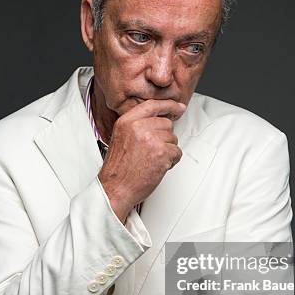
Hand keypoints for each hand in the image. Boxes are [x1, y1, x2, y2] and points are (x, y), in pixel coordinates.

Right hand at [98, 99, 185, 221]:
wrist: (116, 189)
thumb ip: (137, 126)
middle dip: (164, 138)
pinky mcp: (162, 153)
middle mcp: (138, 127)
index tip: (179, 107)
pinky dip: (171, 161)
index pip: (152, 105)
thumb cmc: (118, 169)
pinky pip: (177, 152)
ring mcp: (151, 139)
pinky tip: (157, 167)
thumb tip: (158, 120)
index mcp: (127, 121)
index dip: (169, 105)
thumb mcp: (121, 138)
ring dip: (167, 151)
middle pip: (166, 124)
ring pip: (173, 138)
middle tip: (152, 152)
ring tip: (151, 160)